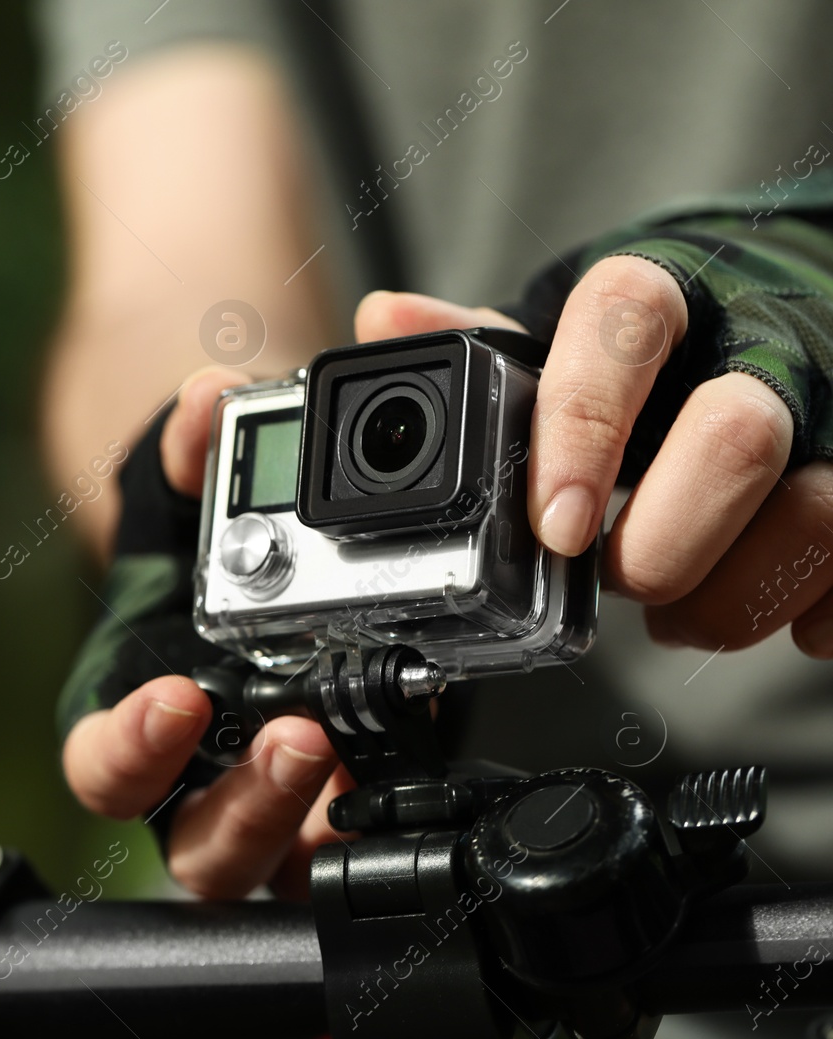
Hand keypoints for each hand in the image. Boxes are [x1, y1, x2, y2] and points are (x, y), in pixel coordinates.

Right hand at [62, 367, 353, 899]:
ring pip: (279, 867)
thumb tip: (207, 398)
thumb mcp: (190, 482)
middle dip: (244, 805)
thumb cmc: (205, 536)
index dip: (129, 751)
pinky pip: (358, 844)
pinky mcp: (346, 804)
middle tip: (300, 738)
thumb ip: (191, 442)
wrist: (267, 554)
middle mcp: (199, 777)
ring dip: (313, 822)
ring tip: (352, 755)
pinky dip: (386, 822)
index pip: (104, 767)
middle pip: (198, 845)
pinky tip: (420, 767)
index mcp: (138, 714)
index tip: (176, 700)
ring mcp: (273, 803)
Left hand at [356, 264, 832, 658]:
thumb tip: (383, 321)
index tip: (552, 525)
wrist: (805, 300)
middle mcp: (774, 338)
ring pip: (819, 516)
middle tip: (619, 577)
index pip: (626, 326)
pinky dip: (810, 613)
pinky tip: (771, 607)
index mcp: (674, 290)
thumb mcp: (577, 334)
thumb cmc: (671, 344)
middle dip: (663, 543)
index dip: (583, 429)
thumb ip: (489, 342)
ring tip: (679, 613)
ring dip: (731, 599)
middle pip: (738, 438)